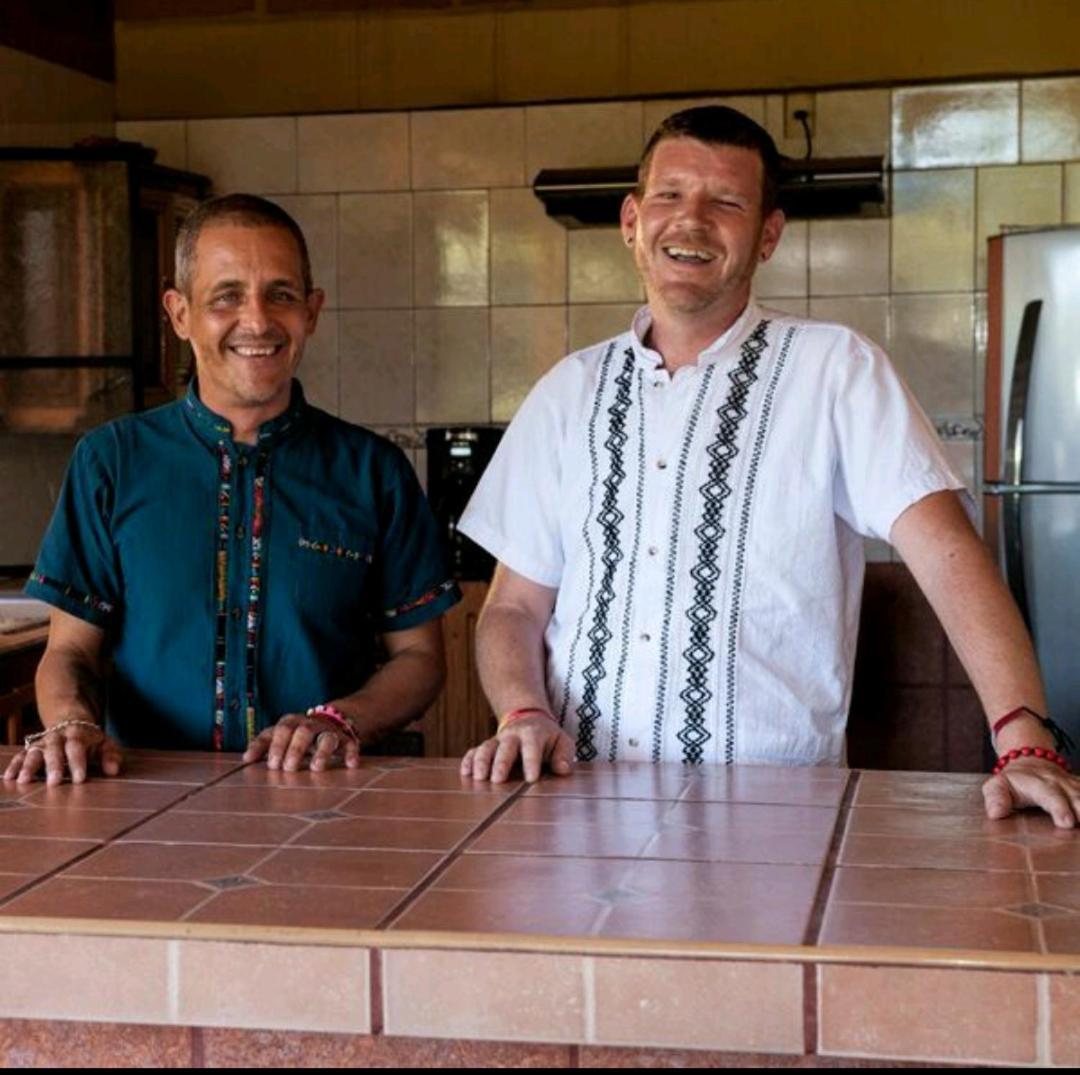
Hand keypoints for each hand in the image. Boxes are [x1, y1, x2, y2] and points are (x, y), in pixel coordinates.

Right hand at [3, 723, 121, 785]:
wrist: (69, 717)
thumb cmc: (89, 737)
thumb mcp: (104, 742)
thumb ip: (111, 755)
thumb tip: (114, 771)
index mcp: (77, 734)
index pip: (77, 747)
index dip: (78, 762)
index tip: (80, 779)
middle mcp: (57, 737)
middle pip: (55, 750)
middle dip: (54, 766)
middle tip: (54, 782)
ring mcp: (42, 742)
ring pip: (34, 751)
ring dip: (29, 766)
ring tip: (24, 780)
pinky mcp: (31, 747)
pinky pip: (20, 755)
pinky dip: (14, 765)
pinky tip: (9, 778)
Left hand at [242, 712, 360, 771]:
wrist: (331, 719)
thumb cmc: (297, 733)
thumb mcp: (279, 734)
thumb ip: (264, 744)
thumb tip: (245, 759)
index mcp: (291, 723)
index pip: (281, 729)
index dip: (276, 746)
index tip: (271, 764)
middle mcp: (310, 724)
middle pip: (303, 731)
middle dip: (295, 749)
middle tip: (289, 768)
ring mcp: (329, 731)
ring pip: (326, 737)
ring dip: (321, 752)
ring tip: (316, 768)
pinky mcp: (346, 739)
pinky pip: (351, 743)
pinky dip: (351, 753)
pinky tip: (350, 764)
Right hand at [460, 715, 574, 783]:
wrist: (528, 719)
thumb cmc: (548, 737)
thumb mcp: (563, 742)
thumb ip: (564, 756)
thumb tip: (563, 769)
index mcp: (534, 733)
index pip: (532, 747)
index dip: (531, 762)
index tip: (531, 779)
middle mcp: (513, 735)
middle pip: (505, 747)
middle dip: (501, 763)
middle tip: (498, 780)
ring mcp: (498, 740)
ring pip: (487, 748)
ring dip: (481, 762)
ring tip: (478, 778)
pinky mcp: (488, 746)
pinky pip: (474, 751)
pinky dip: (469, 760)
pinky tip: (465, 773)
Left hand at [982, 757, 1079, 827]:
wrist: (1031, 763)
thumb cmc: (1014, 782)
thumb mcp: (997, 786)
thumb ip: (995, 798)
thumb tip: (995, 813)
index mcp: (1038, 783)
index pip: (1049, 795)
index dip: (1059, 808)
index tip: (1067, 822)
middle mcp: (1061, 783)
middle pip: (1077, 796)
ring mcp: (1076, 786)